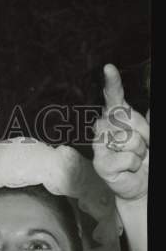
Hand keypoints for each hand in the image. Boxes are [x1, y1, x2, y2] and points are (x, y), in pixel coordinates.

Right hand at [92, 63, 148, 201]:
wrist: (140, 182)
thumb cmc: (144, 155)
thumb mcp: (149, 131)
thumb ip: (148, 116)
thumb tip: (151, 90)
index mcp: (116, 116)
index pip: (113, 96)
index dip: (112, 83)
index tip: (109, 68)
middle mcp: (103, 127)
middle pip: (126, 120)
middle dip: (142, 132)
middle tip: (141, 145)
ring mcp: (99, 145)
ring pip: (128, 139)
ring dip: (138, 150)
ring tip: (134, 157)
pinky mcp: (100, 163)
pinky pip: (125, 157)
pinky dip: (133, 164)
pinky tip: (127, 168)